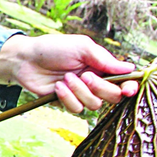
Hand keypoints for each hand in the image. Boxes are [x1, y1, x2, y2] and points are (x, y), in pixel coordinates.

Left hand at [0, 33, 138, 112]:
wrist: (26, 59)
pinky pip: (76, 109)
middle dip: (101, 88)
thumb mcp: (82, 47)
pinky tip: (58, 86)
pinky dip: (67, 97)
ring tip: (65, 77)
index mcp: (102, 66)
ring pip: (94, 105)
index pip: (123, 81)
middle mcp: (94, 81)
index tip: (128, 89)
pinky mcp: (66, 103)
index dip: (130, 87)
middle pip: (113, 96)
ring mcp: (81, 94)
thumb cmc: (54, 48)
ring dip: (80, 91)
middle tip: (86, 76)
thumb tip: (130, 68)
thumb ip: (105, 59)